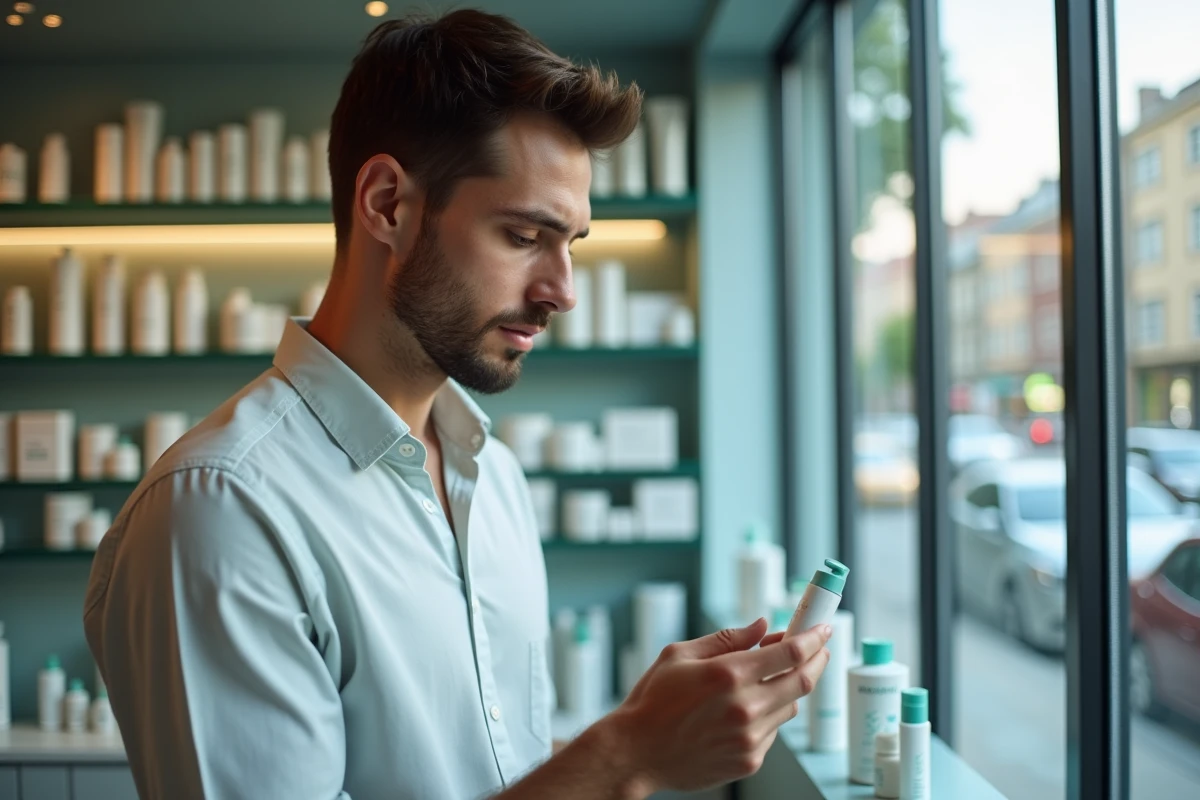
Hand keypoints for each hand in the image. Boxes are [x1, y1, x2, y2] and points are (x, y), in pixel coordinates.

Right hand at [606, 618, 831, 793]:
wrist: (636, 753)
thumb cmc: (653, 701)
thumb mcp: (680, 655)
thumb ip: (726, 639)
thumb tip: (761, 626)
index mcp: (729, 674)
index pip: (790, 652)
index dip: (812, 637)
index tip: (822, 628)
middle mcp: (745, 707)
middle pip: (803, 680)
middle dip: (817, 659)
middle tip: (818, 648)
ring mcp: (750, 737)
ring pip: (789, 706)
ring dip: (787, 688)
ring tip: (764, 681)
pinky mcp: (749, 760)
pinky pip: (773, 732)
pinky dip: (767, 716)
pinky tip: (742, 712)